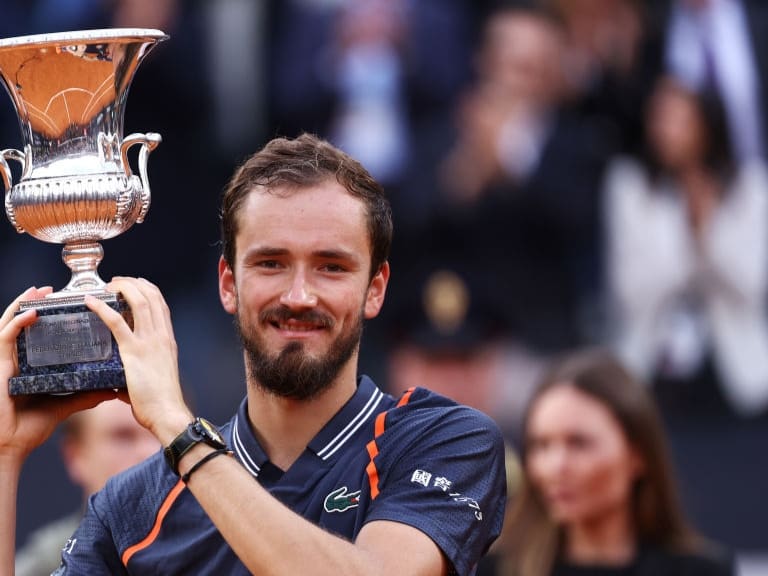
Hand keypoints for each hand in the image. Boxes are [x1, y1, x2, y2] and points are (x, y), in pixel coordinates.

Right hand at [0, 287, 113, 461]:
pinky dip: (18, 323)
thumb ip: (85, 395)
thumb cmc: (28, 428)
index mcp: (26, 366)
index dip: (45, 316)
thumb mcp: (63, 406)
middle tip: (51, 289)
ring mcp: (3, 361)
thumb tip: (112, 389)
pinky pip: (4, 338)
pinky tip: (33, 313)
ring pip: (9, 324)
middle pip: (21, 324)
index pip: (34, 334)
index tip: (65, 302)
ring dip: (23, 304)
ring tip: (40, 291)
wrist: (9, 447)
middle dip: (33, 303)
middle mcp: (13, 360)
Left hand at [85, 277, 191, 444]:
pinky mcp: (134, 352)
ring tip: (108, 285)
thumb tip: (121, 384)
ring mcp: (150, 342)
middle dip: (133, 283)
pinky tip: (90, 301)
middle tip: (116, 281)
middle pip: (151, 296)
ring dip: (122, 288)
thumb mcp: (156, 378)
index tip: (134, 284)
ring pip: (139, 302)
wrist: (167, 413)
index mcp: (167, 340)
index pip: (161, 304)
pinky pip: (116, 323)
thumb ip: (140, 373)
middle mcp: (162, 336)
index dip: (148, 289)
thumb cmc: (161, 401)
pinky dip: (102, 308)